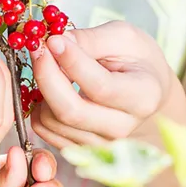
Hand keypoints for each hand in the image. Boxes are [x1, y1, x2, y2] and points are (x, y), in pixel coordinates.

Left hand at [29, 22, 173, 148]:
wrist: (147, 90)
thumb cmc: (137, 59)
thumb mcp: (123, 37)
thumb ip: (90, 40)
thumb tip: (55, 44)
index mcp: (142, 97)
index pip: (99, 86)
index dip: (71, 62)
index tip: (54, 40)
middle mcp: (123, 127)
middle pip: (71, 111)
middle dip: (46, 76)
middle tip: (39, 49)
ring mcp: (101, 144)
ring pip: (53, 122)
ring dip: (41, 89)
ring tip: (51, 66)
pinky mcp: (80, 149)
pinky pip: (45, 131)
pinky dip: (38, 106)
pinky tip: (52, 88)